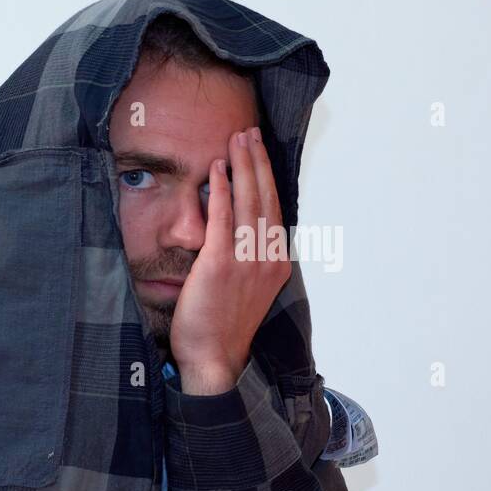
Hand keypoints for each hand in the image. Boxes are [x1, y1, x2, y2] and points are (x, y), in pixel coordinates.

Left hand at [169, 126, 293, 394]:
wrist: (214, 357)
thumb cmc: (224, 325)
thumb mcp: (249, 288)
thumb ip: (251, 258)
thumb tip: (243, 228)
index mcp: (276, 263)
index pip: (274, 208)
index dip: (267, 176)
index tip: (259, 150)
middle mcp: (266, 258)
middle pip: (265, 198)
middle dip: (257, 161)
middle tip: (249, 133)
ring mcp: (245, 261)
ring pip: (248, 202)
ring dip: (242, 167)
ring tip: (236, 140)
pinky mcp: (219, 265)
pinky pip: (223, 219)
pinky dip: (222, 191)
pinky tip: (217, 169)